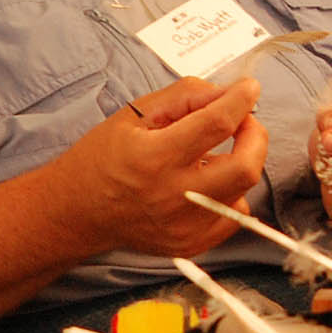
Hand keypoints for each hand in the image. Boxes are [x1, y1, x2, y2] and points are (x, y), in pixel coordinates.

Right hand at [49, 76, 266, 255]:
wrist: (75, 212)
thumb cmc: (100, 158)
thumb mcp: (132, 115)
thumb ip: (183, 97)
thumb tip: (227, 92)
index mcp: (153, 157)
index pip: (216, 124)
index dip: (241, 100)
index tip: (249, 88)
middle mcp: (172, 195)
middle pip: (245, 166)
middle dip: (255, 136)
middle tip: (243, 123)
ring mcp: (183, 226)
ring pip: (243, 190)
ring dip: (239, 163)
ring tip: (212, 155)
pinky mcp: (190, 244)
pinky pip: (233, 217)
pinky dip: (229, 194)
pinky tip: (205, 185)